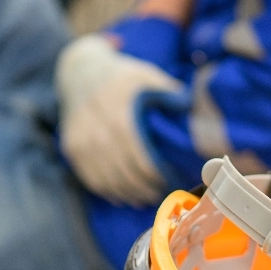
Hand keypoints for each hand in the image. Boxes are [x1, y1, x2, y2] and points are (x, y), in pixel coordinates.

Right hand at [57, 32, 184, 205]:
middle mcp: (98, 134)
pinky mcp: (72, 149)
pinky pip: (91, 179)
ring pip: (108, 181)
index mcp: (120, 118)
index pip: (142, 161)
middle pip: (126, 175)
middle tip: (161, 193)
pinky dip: (108, 191)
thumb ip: (171, 93)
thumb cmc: (121, 76)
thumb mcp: (147, 76)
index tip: (171, 180)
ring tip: (144, 198)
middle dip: (145, 189)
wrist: (79, 71)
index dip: (157, 176)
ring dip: (128, 194)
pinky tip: (122, 195)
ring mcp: (82, 143)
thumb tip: (198, 109)